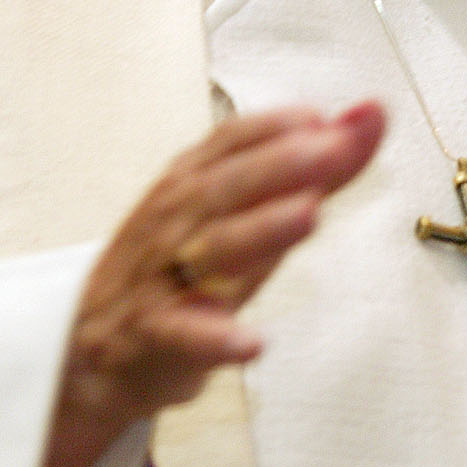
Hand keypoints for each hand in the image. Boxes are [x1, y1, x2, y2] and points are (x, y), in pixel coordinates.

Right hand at [35, 100, 383, 466]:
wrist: (96, 349)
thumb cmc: (182, 267)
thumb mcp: (244, 213)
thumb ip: (312, 169)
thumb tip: (370, 118)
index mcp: (191, 182)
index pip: (231, 141)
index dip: (280, 126)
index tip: (328, 117)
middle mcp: (174, 220)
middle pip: (225, 186)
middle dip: (279, 165)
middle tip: (333, 149)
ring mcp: (161, 277)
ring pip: (211, 251)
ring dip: (260, 230)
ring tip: (308, 215)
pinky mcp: (155, 336)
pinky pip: (183, 335)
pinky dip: (216, 338)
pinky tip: (253, 342)